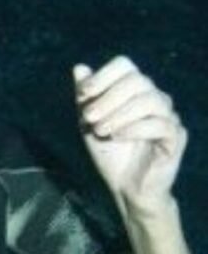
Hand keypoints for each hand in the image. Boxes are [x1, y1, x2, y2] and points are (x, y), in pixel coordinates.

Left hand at [74, 56, 186, 214]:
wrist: (126, 188)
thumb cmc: (111, 154)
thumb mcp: (90, 125)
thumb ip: (85, 98)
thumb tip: (79, 67)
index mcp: (135, 91)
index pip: (125, 65)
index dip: (103, 75)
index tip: (83, 94)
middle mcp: (155, 98)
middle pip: (137, 80)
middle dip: (108, 98)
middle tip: (89, 117)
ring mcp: (168, 116)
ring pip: (150, 100)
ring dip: (119, 114)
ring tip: (100, 130)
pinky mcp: (175, 137)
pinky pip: (161, 124)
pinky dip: (134, 128)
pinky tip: (117, 137)